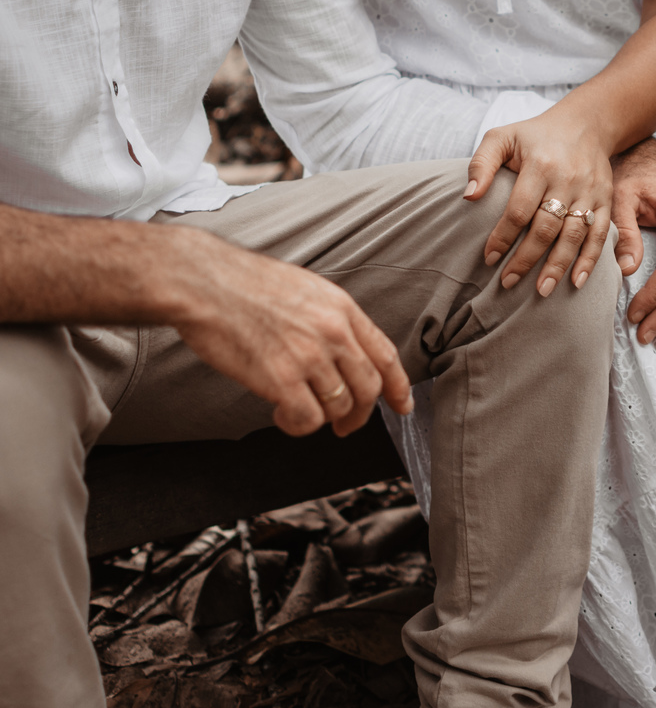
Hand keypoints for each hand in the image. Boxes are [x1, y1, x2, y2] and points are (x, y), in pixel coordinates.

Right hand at [170, 229, 413, 436]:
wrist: (200, 281)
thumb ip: (331, 319)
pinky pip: (308, 418)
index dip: (399, 386)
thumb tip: (346, 351)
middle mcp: (332, 331)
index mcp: (341, 308)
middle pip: (368, 387)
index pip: (385, 355)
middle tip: (345, 424)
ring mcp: (308, 355)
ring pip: (339, 406)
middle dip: (361, 414)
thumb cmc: (242, 284)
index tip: (402, 405)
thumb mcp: (304, 289)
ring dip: (323, 418)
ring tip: (298, 410)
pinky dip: (297, 425)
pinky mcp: (281, 377)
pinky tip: (281, 414)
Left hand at [463, 108, 612, 295]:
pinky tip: (577, 282)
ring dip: (558, 266)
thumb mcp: (502, 137)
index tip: (489, 259)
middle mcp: (568, 180)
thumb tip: (469, 196)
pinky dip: (590, 260)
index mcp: (541, 165)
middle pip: (546, 228)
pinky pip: (600, 235)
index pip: (519, 209)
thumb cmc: (536, 135)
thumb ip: (482, 163)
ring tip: (542, 290)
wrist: (586, 124)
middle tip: (508, 283)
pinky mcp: (606, 201)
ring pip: (573, 235)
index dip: (503, 237)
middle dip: (526, 259)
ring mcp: (590, 193)